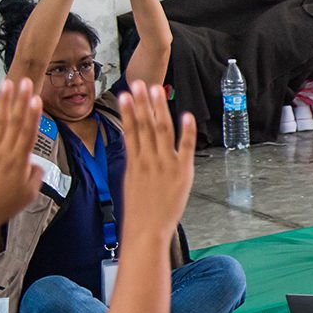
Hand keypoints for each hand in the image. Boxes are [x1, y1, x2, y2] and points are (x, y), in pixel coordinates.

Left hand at [0, 80, 43, 232]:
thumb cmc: (4, 206)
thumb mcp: (29, 194)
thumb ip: (35, 175)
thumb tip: (35, 165)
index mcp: (18, 161)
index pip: (28, 132)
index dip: (33, 114)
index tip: (36, 97)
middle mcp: (3, 152)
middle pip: (14, 121)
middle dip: (20, 99)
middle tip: (24, 80)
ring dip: (3, 103)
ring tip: (5, 84)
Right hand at [116, 81, 195, 237]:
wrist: (146, 230)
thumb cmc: (139, 211)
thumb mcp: (130, 181)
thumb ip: (135, 162)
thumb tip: (136, 146)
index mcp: (134, 162)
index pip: (130, 129)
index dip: (129, 110)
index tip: (125, 94)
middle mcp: (149, 160)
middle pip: (145, 125)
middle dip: (142, 102)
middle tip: (139, 82)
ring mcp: (165, 164)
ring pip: (162, 130)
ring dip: (159, 109)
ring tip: (157, 91)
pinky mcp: (182, 172)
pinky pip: (186, 147)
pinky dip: (187, 131)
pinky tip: (186, 116)